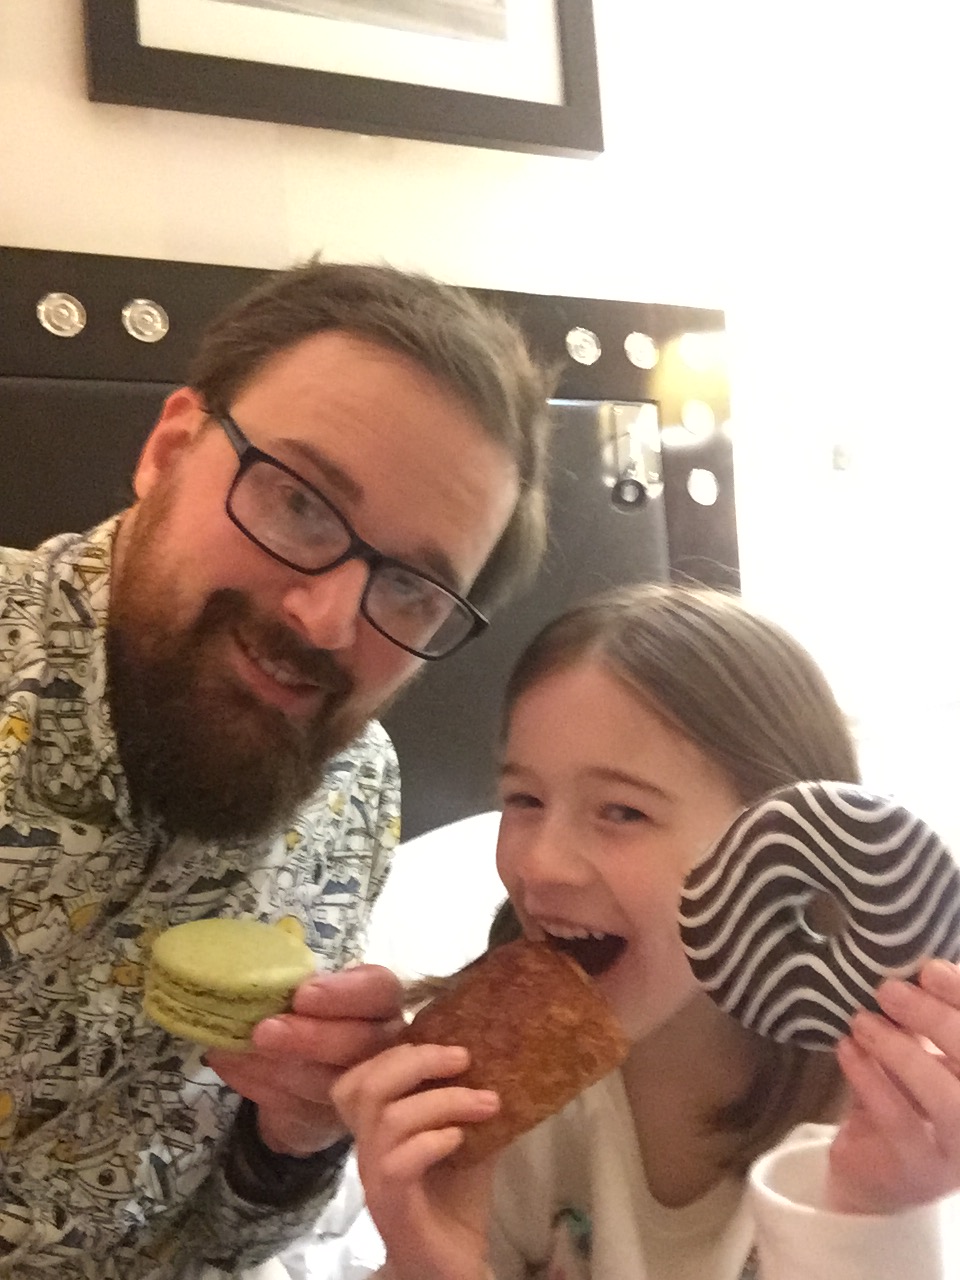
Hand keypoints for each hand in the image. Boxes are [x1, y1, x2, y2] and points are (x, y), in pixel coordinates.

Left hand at [206, 964, 402, 1155]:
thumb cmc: (304, 1013)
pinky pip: (300, 1109)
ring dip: (277, 1066)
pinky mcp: (335, 1121)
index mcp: (379, 999)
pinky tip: (233, 1067)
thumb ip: (290, 984)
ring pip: (330, 1082)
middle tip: (263, 1031)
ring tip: (234, 1050)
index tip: (302, 995)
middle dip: (311, 1037)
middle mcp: (384, 1043)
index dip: (344, 993)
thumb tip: (245, 973)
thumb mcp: (302, 991)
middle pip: (362, 1043)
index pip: (378, 989)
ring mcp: (364, 1087)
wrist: (298, 1073)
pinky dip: (260, 1086)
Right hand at [332, 1041, 499, 1279]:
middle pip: (366, 1087)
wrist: (451, 1268)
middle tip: (464, 1057)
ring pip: (388, 1120)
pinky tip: (461, 1140)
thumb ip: (469, 1104)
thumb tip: (500, 1058)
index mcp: (378, 1128)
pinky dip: (434, 1140)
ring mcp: (375, 1179)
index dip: (391, 1052)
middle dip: (418, 1060)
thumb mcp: (468, 1140)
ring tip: (486, 1102)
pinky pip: (398, 1162)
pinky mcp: (392, 1207)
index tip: (442, 1041)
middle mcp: (367, 1150)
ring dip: (443, 1100)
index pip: (357, 1078)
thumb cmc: (456, 1202)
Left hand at [829, 958, 959, 1213]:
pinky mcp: (921, 1169)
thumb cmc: (906, 1095)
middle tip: (889, 989)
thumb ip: (926, 1018)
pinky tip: (846, 1049)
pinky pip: (899, 1121)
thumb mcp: (920, 1051)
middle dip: (936, 1020)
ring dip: (901, 1051)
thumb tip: (907, 963)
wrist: (875, 1171)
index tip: (930, 969)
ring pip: (946, 1100)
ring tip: (861, 1020)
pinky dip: (870, 1079)